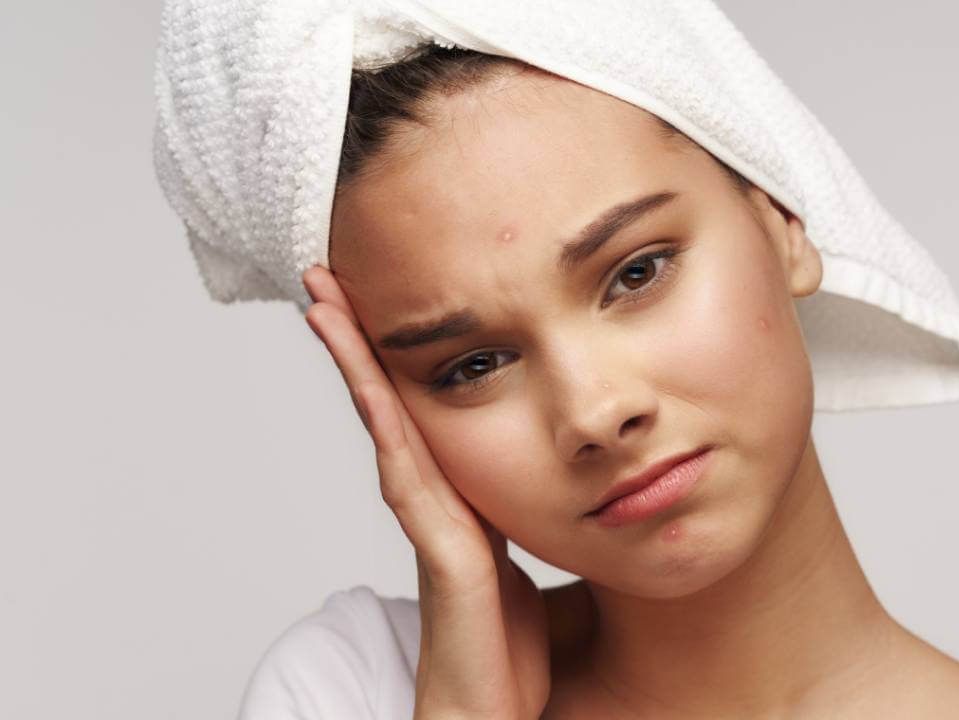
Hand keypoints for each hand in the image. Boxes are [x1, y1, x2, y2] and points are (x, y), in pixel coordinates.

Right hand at [301, 266, 550, 719]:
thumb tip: (571, 480)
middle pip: (387, 402)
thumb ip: (535, 516)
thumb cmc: (512, 652)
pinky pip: (410, 474)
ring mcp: (430, 522)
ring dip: (354, 363)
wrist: (493, 715)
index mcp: (459, 498)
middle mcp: (434, 502)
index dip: (394, 354)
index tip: (374, 297)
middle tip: (325, 277)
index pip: (418, 409)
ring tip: (323, 305)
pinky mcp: (444, 550)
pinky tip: (371, 382)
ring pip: (385, 424)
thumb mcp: (534, 559)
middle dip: (356, 341)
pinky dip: (386, 423)